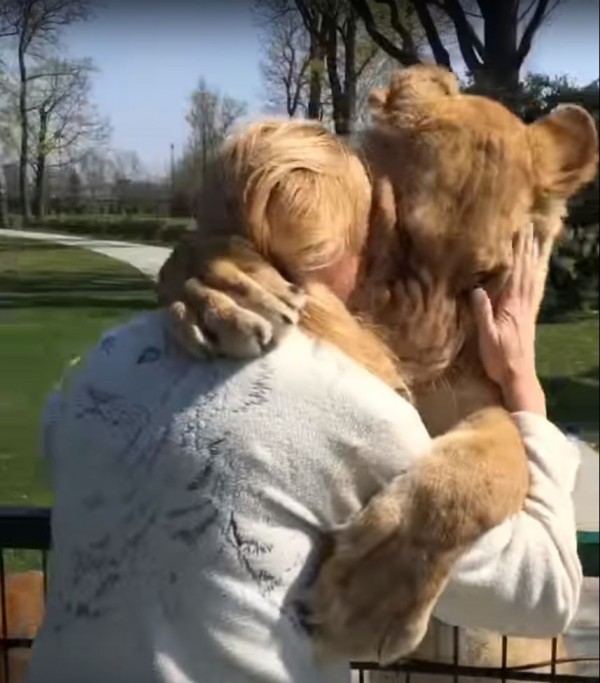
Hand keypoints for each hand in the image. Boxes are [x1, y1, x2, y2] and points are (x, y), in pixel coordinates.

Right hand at [471, 225, 546, 415]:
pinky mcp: (529, 316)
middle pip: (527, 270)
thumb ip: (483, 313)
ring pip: (533, 277)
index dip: (517, 252)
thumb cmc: (499, 359)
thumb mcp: (486, 338)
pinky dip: (536, 275)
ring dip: (535, 258)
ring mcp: (528, 310)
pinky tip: (537, 270)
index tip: (518, 231)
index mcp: (512, 306)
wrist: (518, 377)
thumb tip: (476, 289)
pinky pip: (534, 289)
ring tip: (538, 240)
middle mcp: (523, 304)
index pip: (515, 273)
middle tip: (531, 226)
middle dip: (528, 248)